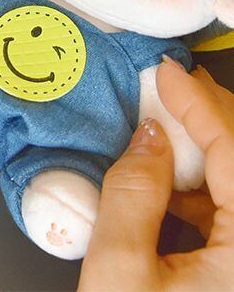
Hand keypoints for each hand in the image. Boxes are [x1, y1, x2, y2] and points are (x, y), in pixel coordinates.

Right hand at [78, 58, 233, 290]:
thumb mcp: (121, 273)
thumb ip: (131, 196)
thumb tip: (146, 137)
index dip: (200, 104)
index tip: (167, 71)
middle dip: (209, 117)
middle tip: (171, 86)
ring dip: (205, 152)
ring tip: (164, 130)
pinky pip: (232, 214)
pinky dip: (205, 189)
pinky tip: (169, 184)